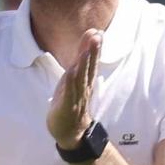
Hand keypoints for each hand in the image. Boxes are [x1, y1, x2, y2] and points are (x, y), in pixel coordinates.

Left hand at [47, 28, 102, 147]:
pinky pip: (69, 93)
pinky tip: (71, 72)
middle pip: (88, 67)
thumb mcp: (74, 83)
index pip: (91, 62)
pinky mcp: (67, 106)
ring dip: (83, 64)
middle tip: (96, 35)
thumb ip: (79, 67)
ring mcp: (76, 97)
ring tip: (85, 51)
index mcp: (84, 81)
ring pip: (80, 78)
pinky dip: (70, 83)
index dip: (93, 47)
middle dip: (91, 51)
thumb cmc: (71, 103)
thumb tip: (83, 50)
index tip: (97, 32)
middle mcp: (83, 87)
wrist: (71, 132)